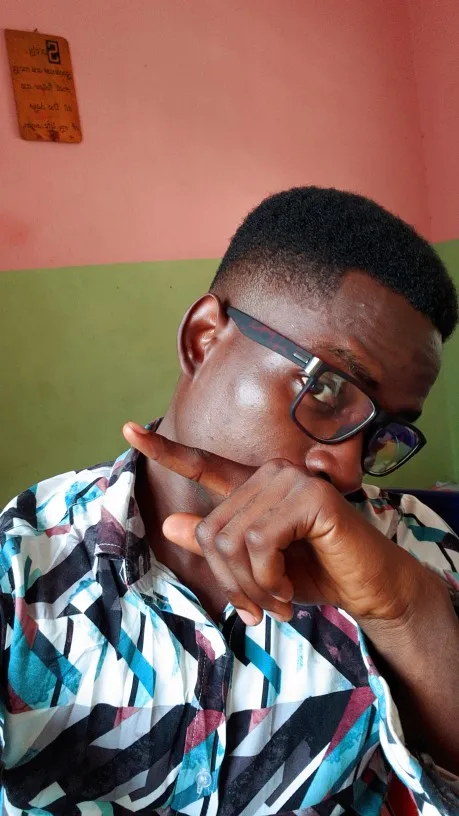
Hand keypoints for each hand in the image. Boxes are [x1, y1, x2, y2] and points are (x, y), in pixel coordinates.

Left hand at [123, 423, 425, 627]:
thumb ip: (217, 546)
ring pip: (233, 540)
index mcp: (253, 487)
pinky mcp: (311, 497)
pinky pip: (261, 544)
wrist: (369, 588)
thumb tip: (170, 525)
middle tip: (260, 608)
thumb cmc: (315, 574)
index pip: (203, 465)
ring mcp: (291, 480)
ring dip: (252, 587)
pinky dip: (269, 579)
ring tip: (279, 602)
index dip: (164, 450)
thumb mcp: (257, 568)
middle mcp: (269, 474)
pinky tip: (290, 589)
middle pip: (211, 531)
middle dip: (231, 581)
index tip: (128, 430)